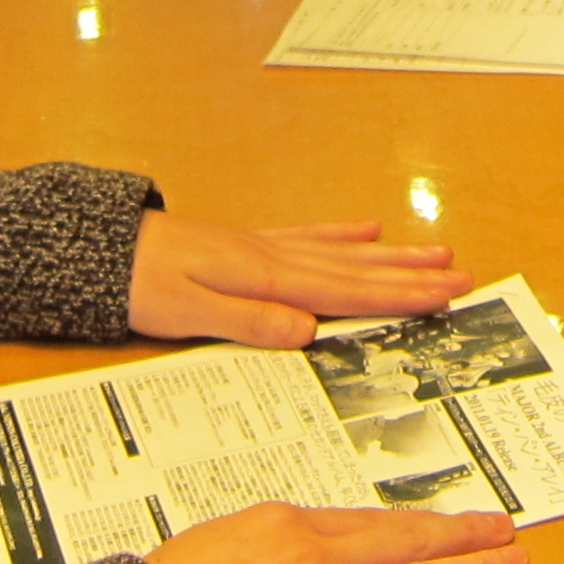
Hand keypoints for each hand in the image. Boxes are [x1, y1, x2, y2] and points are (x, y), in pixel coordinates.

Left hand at [128, 215, 470, 347]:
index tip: (443, 297)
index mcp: (265, 278)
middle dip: (411, 276)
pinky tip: (365, 231)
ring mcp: (264, 247)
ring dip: (390, 256)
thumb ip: (248, 322)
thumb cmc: (139, 283)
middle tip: (462, 276)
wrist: (100, 245)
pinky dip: (340, 235)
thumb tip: (308, 332)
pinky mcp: (248, 245)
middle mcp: (273, 258)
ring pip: (342, 252)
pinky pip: (308, 237)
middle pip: (356, 269)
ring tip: (434, 252)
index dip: (396, 297)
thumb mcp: (187, 312)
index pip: (344, 293)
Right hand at [146, 503, 523, 563]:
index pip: (372, 522)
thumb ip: (273, 541)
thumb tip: (302, 547)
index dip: (418, 522)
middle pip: (408, 542)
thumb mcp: (224, 538)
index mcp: (291, 521)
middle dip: (462, 535)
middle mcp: (320, 556)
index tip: (451, 520)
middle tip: (505, 529)